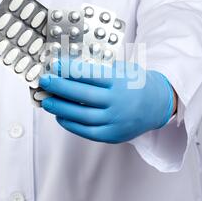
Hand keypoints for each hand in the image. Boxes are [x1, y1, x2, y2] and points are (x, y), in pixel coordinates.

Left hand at [39, 59, 174, 143]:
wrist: (157, 105)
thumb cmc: (136, 84)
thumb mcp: (123, 71)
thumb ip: (100, 71)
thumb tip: (70, 70)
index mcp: (119, 82)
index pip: (89, 75)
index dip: (69, 70)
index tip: (54, 66)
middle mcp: (117, 102)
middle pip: (82, 95)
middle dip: (59, 87)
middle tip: (44, 81)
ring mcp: (115, 120)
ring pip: (82, 115)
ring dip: (60, 107)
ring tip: (46, 100)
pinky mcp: (113, 135)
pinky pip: (87, 131)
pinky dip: (71, 124)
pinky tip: (60, 116)